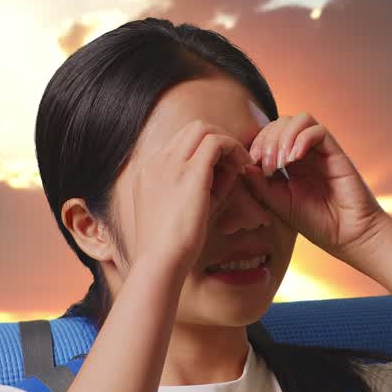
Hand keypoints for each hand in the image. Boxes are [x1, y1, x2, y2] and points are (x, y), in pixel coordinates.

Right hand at [128, 119, 262, 277]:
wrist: (160, 262)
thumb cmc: (173, 246)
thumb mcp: (185, 211)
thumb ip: (205, 188)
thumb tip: (230, 170)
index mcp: (148, 172)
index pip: (179, 145)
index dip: (204, 152)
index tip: (222, 169)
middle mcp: (156, 162)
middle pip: (190, 129)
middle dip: (217, 139)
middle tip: (235, 161)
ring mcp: (170, 164)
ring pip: (202, 129)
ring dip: (225, 141)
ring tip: (241, 162)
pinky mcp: (189, 173)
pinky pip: (216, 143)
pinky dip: (232, 149)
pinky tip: (243, 166)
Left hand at [245, 112, 388, 260]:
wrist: (347, 236)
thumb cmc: (316, 223)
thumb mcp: (278, 204)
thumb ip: (259, 185)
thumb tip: (244, 163)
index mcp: (290, 162)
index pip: (269, 135)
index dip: (257, 144)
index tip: (251, 165)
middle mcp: (305, 152)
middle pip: (281, 123)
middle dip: (268, 140)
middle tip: (267, 166)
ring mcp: (321, 151)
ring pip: (299, 120)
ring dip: (283, 137)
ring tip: (280, 163)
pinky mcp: (335, 152)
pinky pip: (317, 130)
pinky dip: (302, 139)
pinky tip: (294, 159)